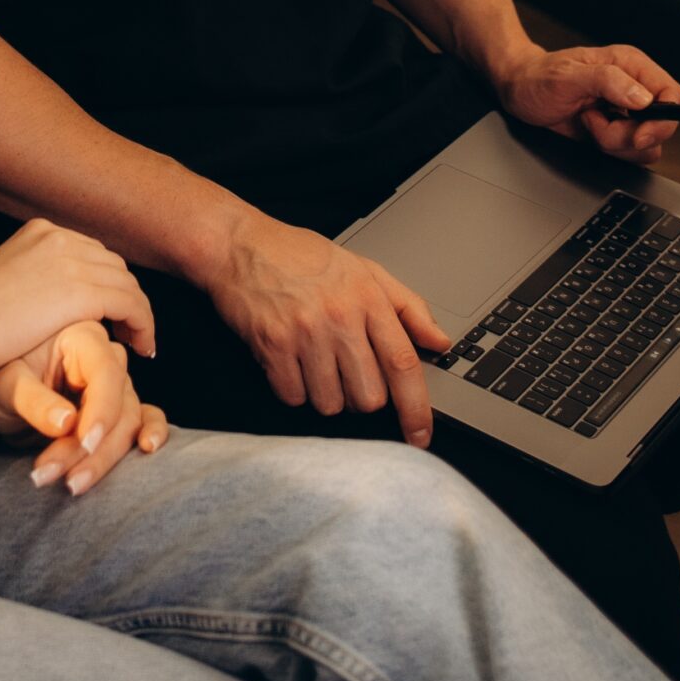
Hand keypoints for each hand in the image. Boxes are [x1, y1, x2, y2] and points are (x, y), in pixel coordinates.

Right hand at [0, 218, 156, 387]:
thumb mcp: (5, 280)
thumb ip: (33, 278)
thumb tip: (51, 296)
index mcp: (41, 231)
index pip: (91, 253)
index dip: (108, 283)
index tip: (113, 312)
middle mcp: (59, 237)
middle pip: (113, 265)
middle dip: (126, 296)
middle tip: (130, 329)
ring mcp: (70, 260)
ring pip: (127, 284)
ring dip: (139, 314)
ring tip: (140, 342)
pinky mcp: (80, 291)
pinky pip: (130, 305)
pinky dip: (143, 325)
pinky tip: (142, 347)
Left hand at [0, 321, 168, 493]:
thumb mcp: (5, 386)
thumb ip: (34, 401)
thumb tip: (66, 422)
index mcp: (80, 337)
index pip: (105, 372)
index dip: (100, 411)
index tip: (84, 443)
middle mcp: (106, 356)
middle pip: (119, 404)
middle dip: (92, 449)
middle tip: (60, 479)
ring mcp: (116, 383)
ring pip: (129, 422)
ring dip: (103, 458)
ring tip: (71, 485)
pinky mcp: (119, 407)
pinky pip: (145, 418)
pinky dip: (152, 433)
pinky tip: (148, 449)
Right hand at [204, 208, 450, 440]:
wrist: (239, 244)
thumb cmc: (300, 256)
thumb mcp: (362, 268)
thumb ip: (407, 306)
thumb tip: (440, 341)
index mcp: (367, 297)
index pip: (403, 363)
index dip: (417, 408)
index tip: (420, 435)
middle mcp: (340, 316)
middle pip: (369, 396)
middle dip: (360, 398)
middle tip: (345, 372)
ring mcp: (305, 332)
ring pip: (331, 403)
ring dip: (324, 394)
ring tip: (313, 361)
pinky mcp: (272, 345)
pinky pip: (293, 397)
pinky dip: (292, 388)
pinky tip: (289, 361)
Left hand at [492, 39, 679, 163]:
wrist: (520, 91)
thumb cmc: (539, 76)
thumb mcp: (569, 76)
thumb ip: (607, 82)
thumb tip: (643, 99)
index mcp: (631, 66)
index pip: (673, 95)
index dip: (664, 120)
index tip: (637, 132)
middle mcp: (634, 89)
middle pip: (662, 127)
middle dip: (628, 135)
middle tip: (597, 121)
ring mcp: (626, 112)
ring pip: (646, 146)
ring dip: (615, 143)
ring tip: (589, 121)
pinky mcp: (617, 131)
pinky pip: (630, 153)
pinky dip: (610, 150)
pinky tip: (590, 131)